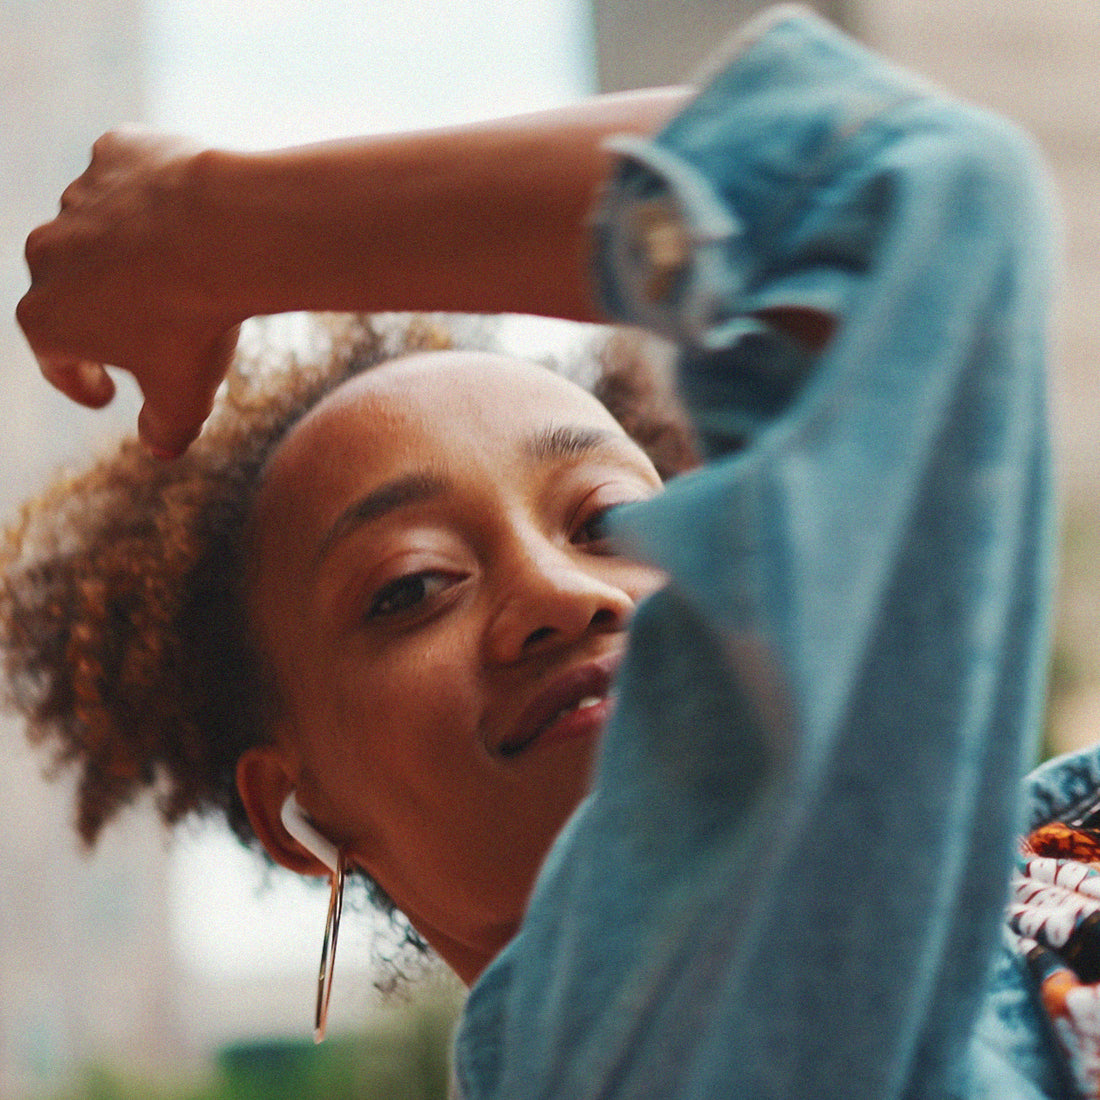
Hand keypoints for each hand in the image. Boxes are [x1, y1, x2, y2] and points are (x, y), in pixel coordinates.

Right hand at [16, 127, 241, 457]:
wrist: (226, 235)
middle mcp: (46, 254)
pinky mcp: (116, 151)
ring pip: (104, 230)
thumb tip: (162, 448)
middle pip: (74, 290)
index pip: (58, 360)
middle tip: (145, 331)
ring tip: (181, 271)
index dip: (82, 382)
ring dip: (132, 253)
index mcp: (46, 319)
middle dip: (105, 314)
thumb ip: (166, 429)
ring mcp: (78, 197)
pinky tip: (188, 214)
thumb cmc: (197, 324)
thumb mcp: (185, 397)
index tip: (107, 393)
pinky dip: (155, 197)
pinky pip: (134, 177)